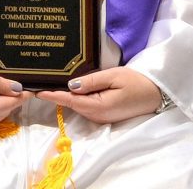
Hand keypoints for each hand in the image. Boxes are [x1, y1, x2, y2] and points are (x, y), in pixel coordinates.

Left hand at [36, 67, 161, 123]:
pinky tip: (67, 85)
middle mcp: (97, 115)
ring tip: (47, 79)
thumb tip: (70, 86)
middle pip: (70, 103)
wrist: (156, 93)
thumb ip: (90, 81)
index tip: (35, 90)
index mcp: (98, 107)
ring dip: (63, 94)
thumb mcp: (113, 76)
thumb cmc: (135, 82)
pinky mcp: (103, 113)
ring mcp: (100, 116)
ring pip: (76, 104)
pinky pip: (84, 105)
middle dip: (54, 93)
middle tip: (37, 79)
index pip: (69, 100)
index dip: (51, 95)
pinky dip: (74, 96)